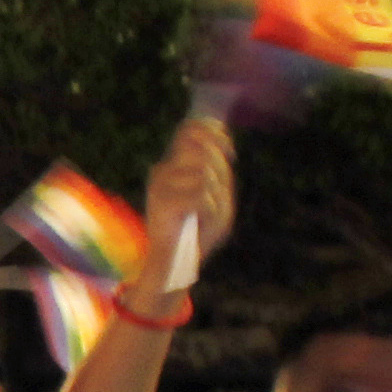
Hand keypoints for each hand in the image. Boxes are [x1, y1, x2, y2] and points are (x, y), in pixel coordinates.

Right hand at [134, 115, 235, 291]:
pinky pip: (202, 196)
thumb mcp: (215, 194)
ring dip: (216, 198)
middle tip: (215, 200)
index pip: (190, 129)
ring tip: (205, 215)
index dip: (214, 131)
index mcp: (174, 165)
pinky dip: (210, 211)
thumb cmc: (198, 229)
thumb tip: (215, 144)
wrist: (176, 262)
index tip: (230, 151)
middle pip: (204, 151)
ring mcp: (160, 184)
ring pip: (205, 174)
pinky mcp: (162, 201)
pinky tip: (200, 222)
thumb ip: (217, 168)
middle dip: (220, 173)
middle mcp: (163, 170)